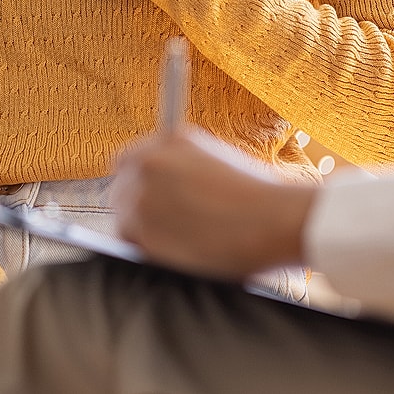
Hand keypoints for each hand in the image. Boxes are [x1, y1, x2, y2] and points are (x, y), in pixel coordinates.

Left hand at [111, 128, 317, 279]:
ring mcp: (142, 198)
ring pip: (124, 220)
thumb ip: (179, 160)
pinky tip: (177, 253)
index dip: (138, 180)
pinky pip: (133, 246)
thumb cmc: (255, 192)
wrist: (272, 218)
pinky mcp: (143, 234)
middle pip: (120, 190)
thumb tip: (162, 178)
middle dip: (139, 206)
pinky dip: (149, 252)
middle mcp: (148, 164)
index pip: (127, 160)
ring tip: (178, 241)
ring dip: (143, 231)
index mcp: (165, 140)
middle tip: (165, 225)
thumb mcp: (213, 155)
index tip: (147, 196)